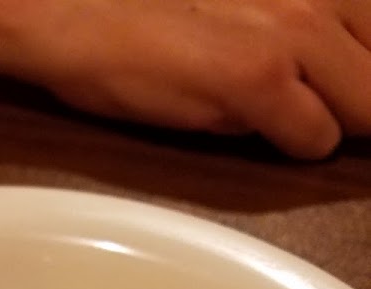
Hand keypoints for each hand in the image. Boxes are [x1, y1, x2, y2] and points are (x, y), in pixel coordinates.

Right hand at [14, 0, 370, 156]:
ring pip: (366, 106)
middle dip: (361, 98)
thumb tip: (337, 74)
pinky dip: (295, 147)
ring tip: (286, 116)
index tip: (347, 88)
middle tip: (324, 110)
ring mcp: (291, 29)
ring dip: (335, 122)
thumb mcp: (245, 1)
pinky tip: (254, 128)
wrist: (75, 9)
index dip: (364, 72)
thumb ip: (299, 23)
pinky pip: (315, 138)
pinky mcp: (255, 75)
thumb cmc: (148, 7)